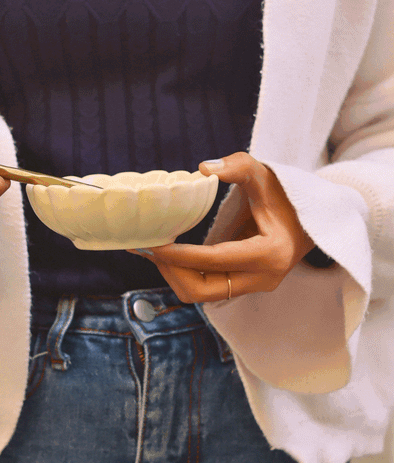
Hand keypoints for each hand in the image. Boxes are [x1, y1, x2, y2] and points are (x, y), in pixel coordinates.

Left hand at [128, 152, 315, 302]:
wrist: (313, 218)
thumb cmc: (287, 194)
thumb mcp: (265, 174)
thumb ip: (237, 166)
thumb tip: (203, 169)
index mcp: (270, 253)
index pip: (214, 261)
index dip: (179, 255)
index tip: (152, 244)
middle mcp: (264, 278)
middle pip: (203, 291)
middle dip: (172, 271)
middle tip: (149, 248)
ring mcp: (256, 286)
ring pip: (203, 295)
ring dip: (176, 275)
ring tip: (155, 250)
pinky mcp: (247, 286)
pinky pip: (209, 289)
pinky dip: (187, 275)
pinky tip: (171, 255)